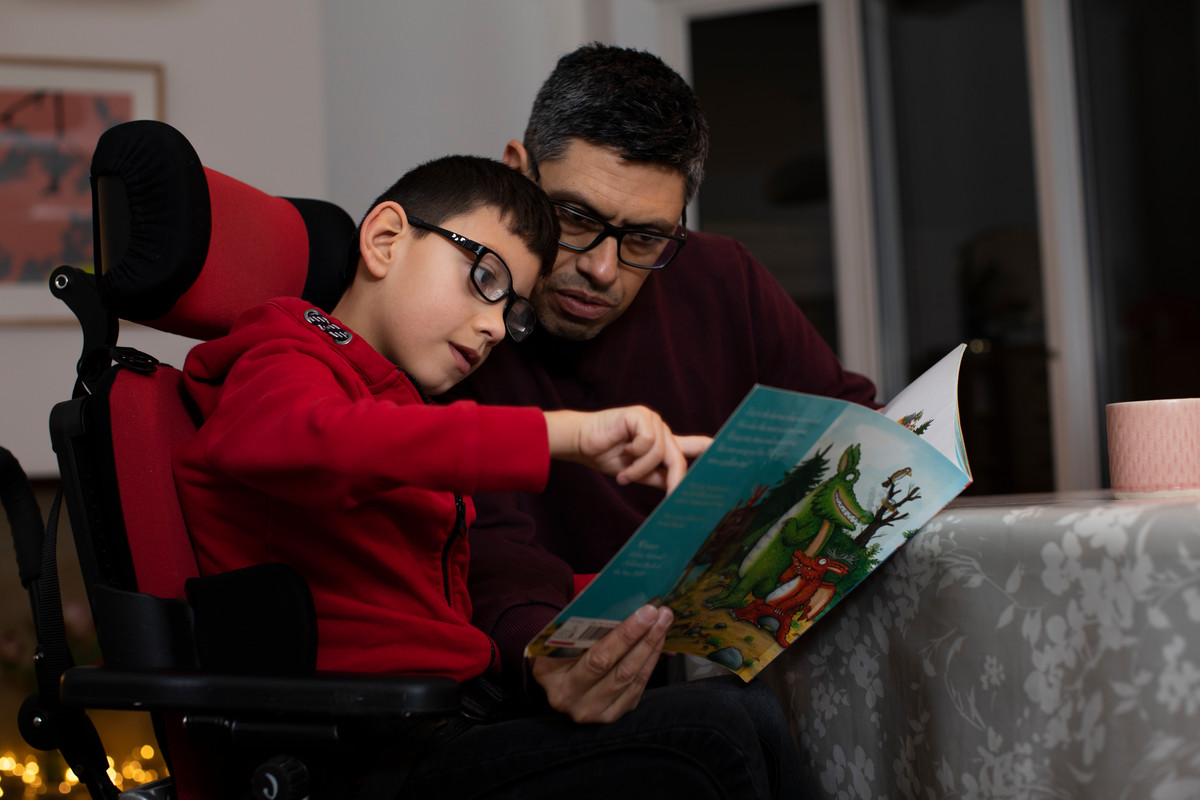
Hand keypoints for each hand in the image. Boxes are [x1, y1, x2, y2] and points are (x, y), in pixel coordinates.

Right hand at [531, 604, 672, 723]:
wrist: (552, 677)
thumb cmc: (556, 648)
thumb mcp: (558, 636)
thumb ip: (584, 627)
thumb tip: (629, 608)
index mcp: (552, 678)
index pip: (598, 658)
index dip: (626, 635)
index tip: (646, 612)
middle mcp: (571, 700)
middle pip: (619, 670)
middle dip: (645, 639)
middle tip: (661, 615)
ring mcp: (592, 712)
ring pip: (631, 679)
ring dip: (651, 649)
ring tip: (663, 624)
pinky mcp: (610, 714)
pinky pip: (636, 689)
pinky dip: (649, 664)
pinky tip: (656, 644)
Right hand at [544, 407, 710, 492]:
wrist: (581, 443)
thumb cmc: (607, 455)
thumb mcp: (637, 472)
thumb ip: (659, 477)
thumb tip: (679, 491)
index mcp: (664, 443)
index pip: (696, 446)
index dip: (715, 450)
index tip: (736, 457)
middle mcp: (662, 430)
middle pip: (680, 457)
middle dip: (674, 481)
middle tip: (670, 497)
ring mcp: (653, 420)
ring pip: (661, 452)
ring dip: (639, 469)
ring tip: (622, 474)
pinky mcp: (641, 415)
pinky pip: (649, 441)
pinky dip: (634, 454)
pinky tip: (620, 451)